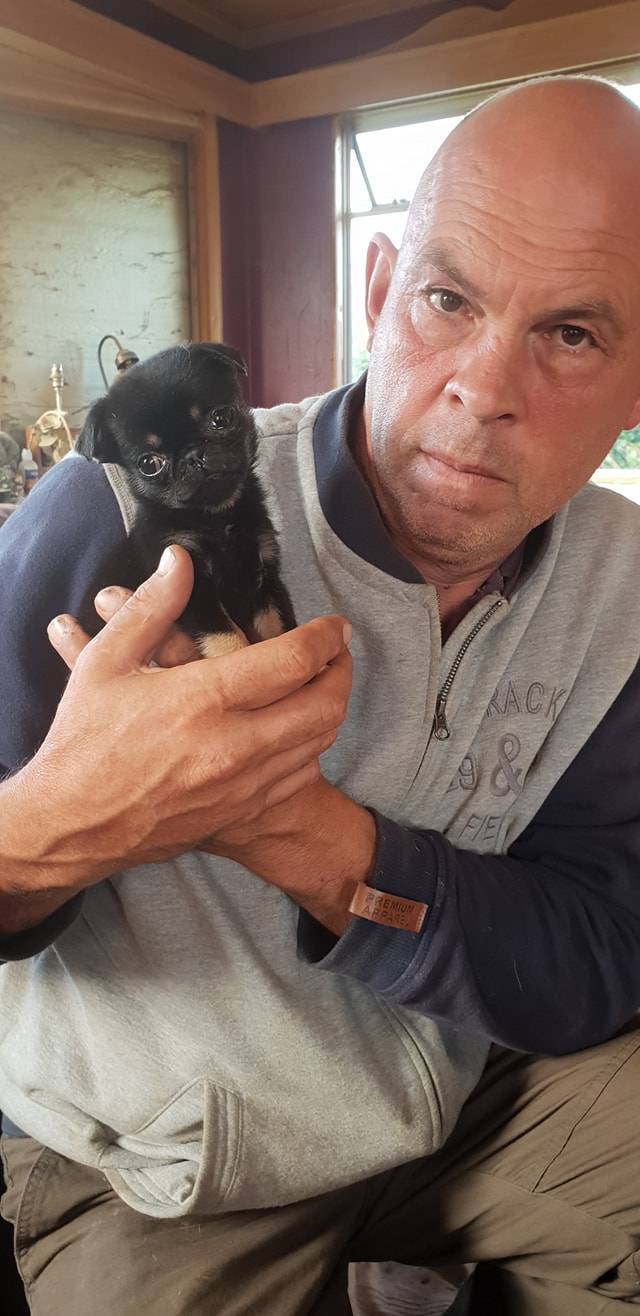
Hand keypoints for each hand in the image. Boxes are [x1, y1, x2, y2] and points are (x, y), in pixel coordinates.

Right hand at [89, 571, 374, 933]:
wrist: (72, 825)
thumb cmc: (84, 740)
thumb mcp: (106, 663)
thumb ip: (151, 608)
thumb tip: (179, 560)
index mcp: (202, 700)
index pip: (293, 661)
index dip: (325, 638)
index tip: (334, 626)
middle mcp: (233, 746)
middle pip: (324, 704)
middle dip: (342, 671)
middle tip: (338, 652)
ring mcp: (242, 785)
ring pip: (319, 742)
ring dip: (331, 707)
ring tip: (324, 683)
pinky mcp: (242, 812)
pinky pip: (301, 775)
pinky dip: (311, 746)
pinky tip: (297, 728)